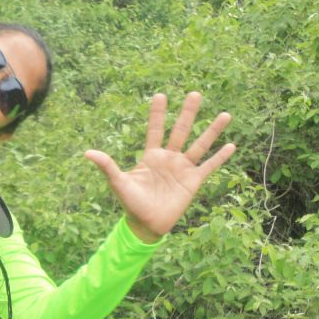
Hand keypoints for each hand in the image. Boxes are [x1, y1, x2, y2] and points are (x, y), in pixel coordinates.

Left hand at [84, 92, 235, 242]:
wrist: (146, 225)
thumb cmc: (131, 203)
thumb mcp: (119, 183)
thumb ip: (107, 166)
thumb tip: (87, 153)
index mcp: (151, 156)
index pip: (155, 129)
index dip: (157, 114)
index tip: (160, 95)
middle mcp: (169, 158)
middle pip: (180, 131)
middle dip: (187, 113)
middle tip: (195, 94)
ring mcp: (183, 168)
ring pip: (200, 145)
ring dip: (212, 130)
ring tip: (225, 114)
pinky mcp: (193, 182)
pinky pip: (209, 166)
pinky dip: (220, 157)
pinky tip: (231, 145)